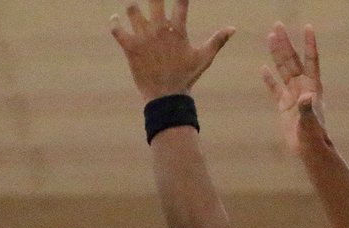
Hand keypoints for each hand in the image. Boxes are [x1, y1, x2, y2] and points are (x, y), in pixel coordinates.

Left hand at [111, 0, 234, 101]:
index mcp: (177, 29)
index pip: (180, 1)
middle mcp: (159, 29)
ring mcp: (144, 37)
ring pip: (133, 10)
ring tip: (133, 8)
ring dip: (132, 7)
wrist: (166, 96)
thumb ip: (217, 41)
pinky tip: (115, 19)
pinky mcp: (130, 48)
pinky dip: (114, 23)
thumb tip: (233, 28)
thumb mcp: (203, 58)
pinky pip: (118, 30)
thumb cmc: (185, 77)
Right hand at [261, 23, 325, 154]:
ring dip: (277, 55)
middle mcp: (302, 86)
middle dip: (286, 43)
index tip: (307, 27)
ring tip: (269, 38)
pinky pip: (274, 89)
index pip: (311, 61)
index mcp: (312, 87)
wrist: (308, 149)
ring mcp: (292, 95)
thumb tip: (304, 96)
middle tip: (277, 26)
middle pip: (293, 60)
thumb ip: (307, 109)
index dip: (309, 44)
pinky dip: (269, 79)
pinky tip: (263, 68)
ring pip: (283, 70)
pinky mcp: (283, 105)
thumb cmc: (313, 136)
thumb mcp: (310, 123)